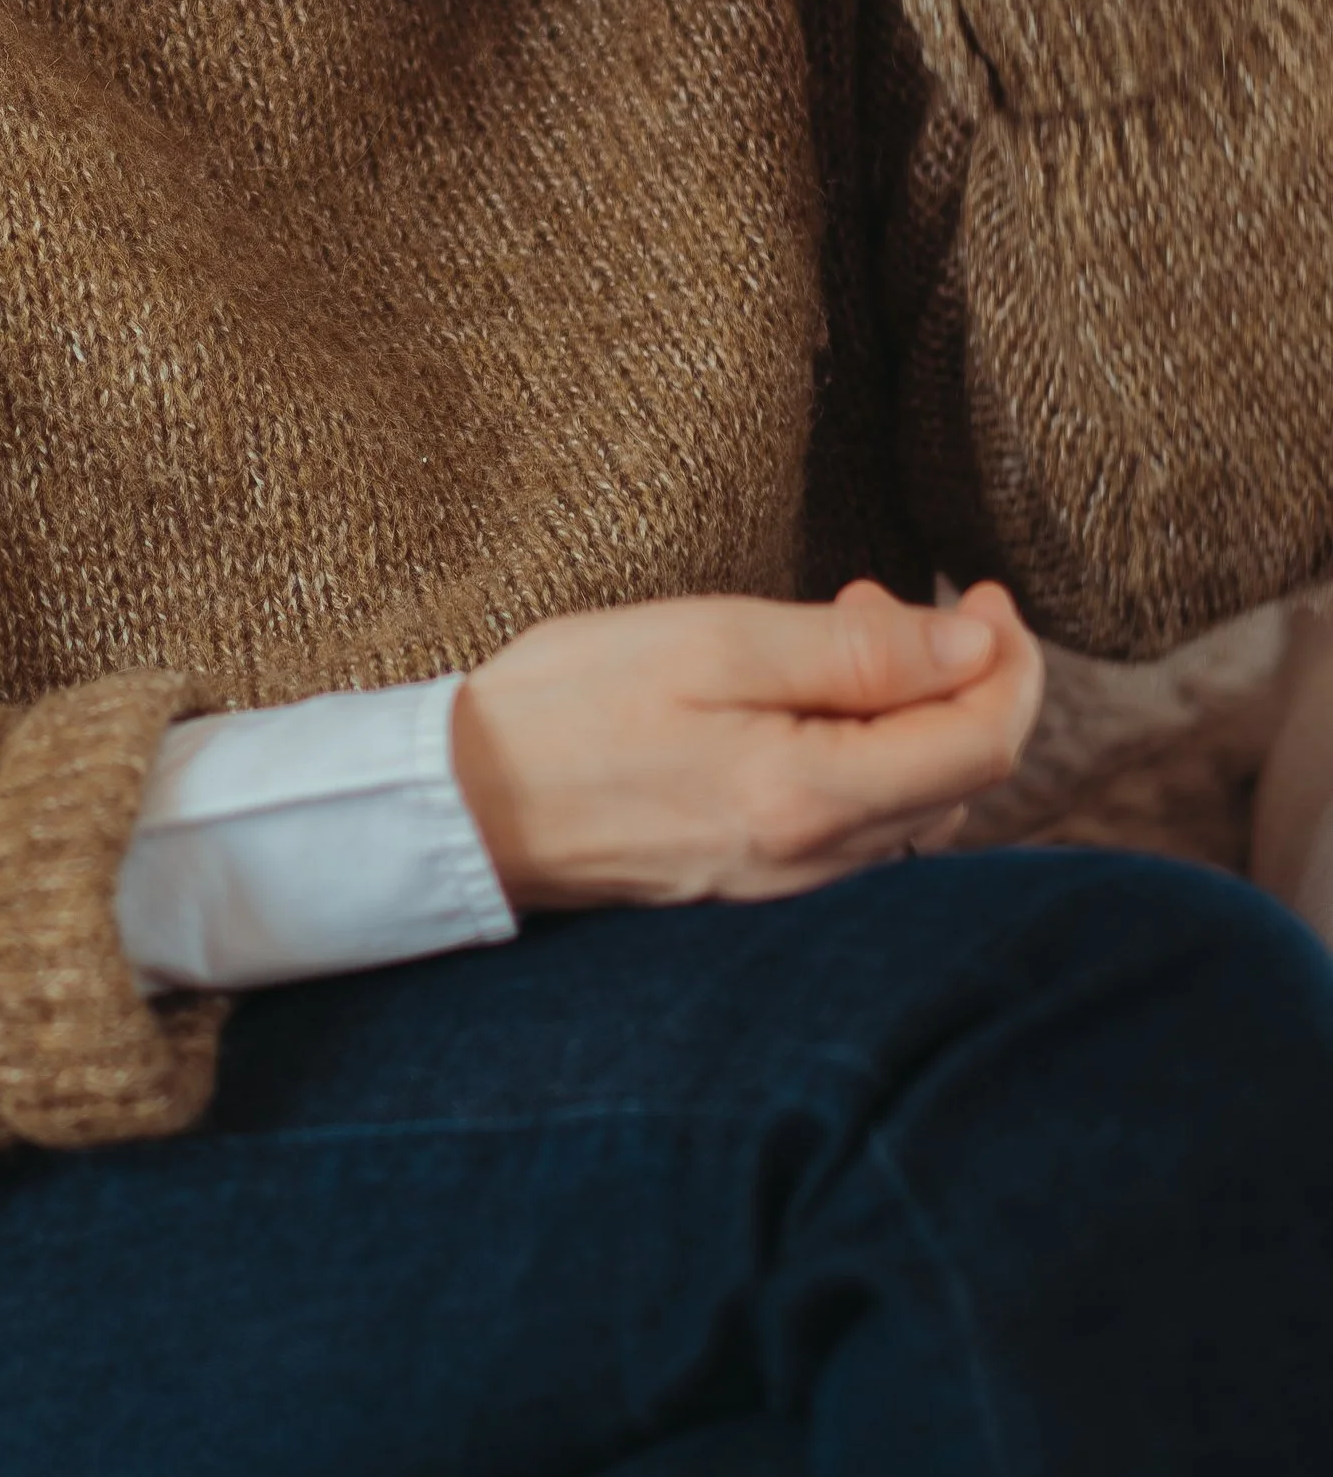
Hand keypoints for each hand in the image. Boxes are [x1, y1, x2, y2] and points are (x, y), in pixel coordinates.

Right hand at [450, 577, 1043, 910]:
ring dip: (917, 715)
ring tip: (845, 630)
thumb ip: (856, 650)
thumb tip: (974, 646)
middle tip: (889, 592)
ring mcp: (789, 884)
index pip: (984, 743)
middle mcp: (819, 862)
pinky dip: (871, 755)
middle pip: (964, 778)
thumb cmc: (572, 705)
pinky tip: (810, 704)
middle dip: (962, 678)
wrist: (463, 804)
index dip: (1012, 663)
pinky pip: (862, 824)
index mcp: (815, 800)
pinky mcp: (756, 882)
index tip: (988, 594)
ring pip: (919, 804)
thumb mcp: (713, 642)